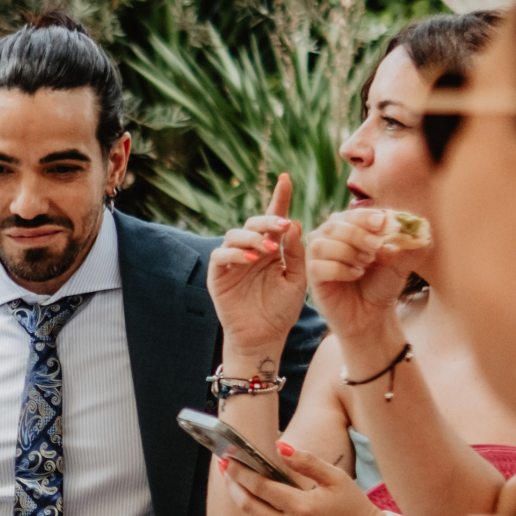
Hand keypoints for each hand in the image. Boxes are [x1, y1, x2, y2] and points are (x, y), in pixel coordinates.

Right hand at [207, 173, 308, 365]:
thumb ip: (296, 253)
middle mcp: (250, 250)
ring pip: (235, 235)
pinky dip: (234, 253)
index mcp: (271, 248)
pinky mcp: (218, 275)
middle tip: (284, 227)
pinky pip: (221, 255)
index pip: (275, 218)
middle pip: (254, 223)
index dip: (279, 198)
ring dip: (252, 238)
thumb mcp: (297, 280)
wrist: (265, 337)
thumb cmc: (282, 310)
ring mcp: (232, 261)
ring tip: (269, 249)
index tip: (285, 178)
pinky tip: (251, 259)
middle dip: (268, 221)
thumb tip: (294, 223)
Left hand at [215, 439, 384, 515]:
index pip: (261, 488)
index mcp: (302, 508)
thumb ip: (307, 462)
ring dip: (247, 501)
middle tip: (226, 469)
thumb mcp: (336, 478)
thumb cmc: (354, 507)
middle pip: (249, 506)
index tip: (227, 460)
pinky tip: (265, 504)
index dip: (241, 473)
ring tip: (241, 483)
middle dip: (234, 486)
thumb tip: (279, 446)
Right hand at [306, 208, 414, 344]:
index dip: (366, 216)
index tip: (382, 222)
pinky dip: (340, 269)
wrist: (373, 314)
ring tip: (365, 264)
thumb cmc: (383, 284)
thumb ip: (413, 246)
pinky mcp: (313, 277)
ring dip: (347, 251)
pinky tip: (355, 275)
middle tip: (377, 247)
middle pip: (334, 224)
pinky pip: (319, 266)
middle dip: (357, 234)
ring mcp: (318, 257)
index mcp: (349, 228)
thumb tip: (423, 227)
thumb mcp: (402, 263)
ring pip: (322, 244)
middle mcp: (329, 238)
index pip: (352, 213)